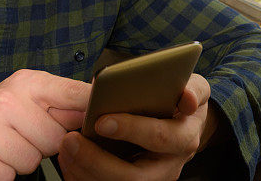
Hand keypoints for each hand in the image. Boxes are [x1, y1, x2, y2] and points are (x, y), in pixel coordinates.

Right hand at [0, 69, 89, 180]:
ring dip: (20, 164)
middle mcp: (3, 99)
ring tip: (0, 152)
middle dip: (42, 148)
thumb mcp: (28, 105)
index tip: (99, 119)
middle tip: (18, 141)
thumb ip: (64, 103)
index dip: (91, 113)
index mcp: (25, 82)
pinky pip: (6, 177)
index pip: (77, 96)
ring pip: (32, 161)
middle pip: (57, 138)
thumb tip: (102, 98)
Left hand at [57, 73, 216, 179]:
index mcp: (184, 138)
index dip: (131, 130)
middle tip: (71, 140)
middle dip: (97, 161)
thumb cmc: (182, 101)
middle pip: (133, 178)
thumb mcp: (195, 88)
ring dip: (85, 172)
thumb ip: (192, 89)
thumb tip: (186, 98)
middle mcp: (169, 166)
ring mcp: (151, 179)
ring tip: (66, 149)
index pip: (159, 138)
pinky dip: (83, 178)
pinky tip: (69, 162)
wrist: (185, 125)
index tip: (101, 120)